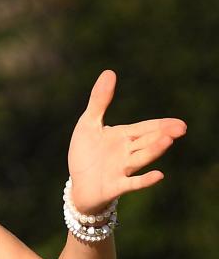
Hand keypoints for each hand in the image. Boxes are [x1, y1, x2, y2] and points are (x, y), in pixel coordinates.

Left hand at [67, 70, 186, 213]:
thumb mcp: (88, 124)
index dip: (161, 125)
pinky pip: (132, 183)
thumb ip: (99, 100)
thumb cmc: (86, 154)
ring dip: (154, 150)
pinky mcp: (115, 186)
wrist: (78, 184)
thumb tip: (109, 71)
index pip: (145, 128)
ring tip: (167, 141)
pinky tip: (159, 175)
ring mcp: (122, 170)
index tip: (180, 123)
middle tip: (180, 128)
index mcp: (124, 137)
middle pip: (147, 142)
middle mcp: (127, 153)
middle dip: (162, 135)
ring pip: (141, 159)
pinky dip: (144, 180)